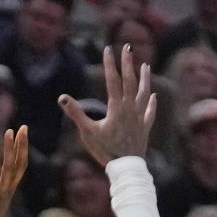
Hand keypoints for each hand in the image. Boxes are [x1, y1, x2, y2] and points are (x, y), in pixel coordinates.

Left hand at [0, 128, 29, 216]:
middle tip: (22, 127)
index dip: (20, 149)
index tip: (21, 132)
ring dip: (10, 151)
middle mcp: (7, 191)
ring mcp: (0, 196)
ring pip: (8, 170)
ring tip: (9, 133)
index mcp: (6, 189)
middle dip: (20, 146)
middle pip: (18, 165)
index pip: (17, 166)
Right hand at [58, 44, 156, 165]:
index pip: (112, 80)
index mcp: (116, 107)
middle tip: (128, 47)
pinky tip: (154, 96)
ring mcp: (139, 117)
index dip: (110, 64)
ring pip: (143, 93)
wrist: (125, 168)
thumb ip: (76, 113)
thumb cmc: (105, 150)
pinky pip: (150, 112)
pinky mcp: (145, 128)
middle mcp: (130, 108)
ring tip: (145, 66)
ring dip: (144, 78)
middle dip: (128, 63)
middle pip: (130, 81)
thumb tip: (62, 98)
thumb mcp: (88, 132)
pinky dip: (152, 103)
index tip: (108, 49)